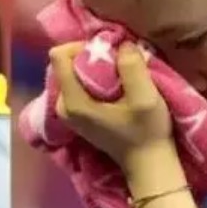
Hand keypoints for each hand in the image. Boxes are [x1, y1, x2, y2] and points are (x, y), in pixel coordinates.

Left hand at [51, 41, 173, 171]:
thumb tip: (122, 44)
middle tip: (117, 64)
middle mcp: (63, 106)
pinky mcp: (76, 114)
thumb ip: (132, 68)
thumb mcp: (147, 98)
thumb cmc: (147, 132)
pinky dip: (94, 78)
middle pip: (65, 63)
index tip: (108, 53)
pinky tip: (114, 86)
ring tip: (118, 75)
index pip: (58, 56)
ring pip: (71, 72)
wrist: (148, 164)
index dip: (83, 47)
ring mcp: (67, 112)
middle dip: (89, 56)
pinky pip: (77, 83)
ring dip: (94, 66)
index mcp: (73, 102)